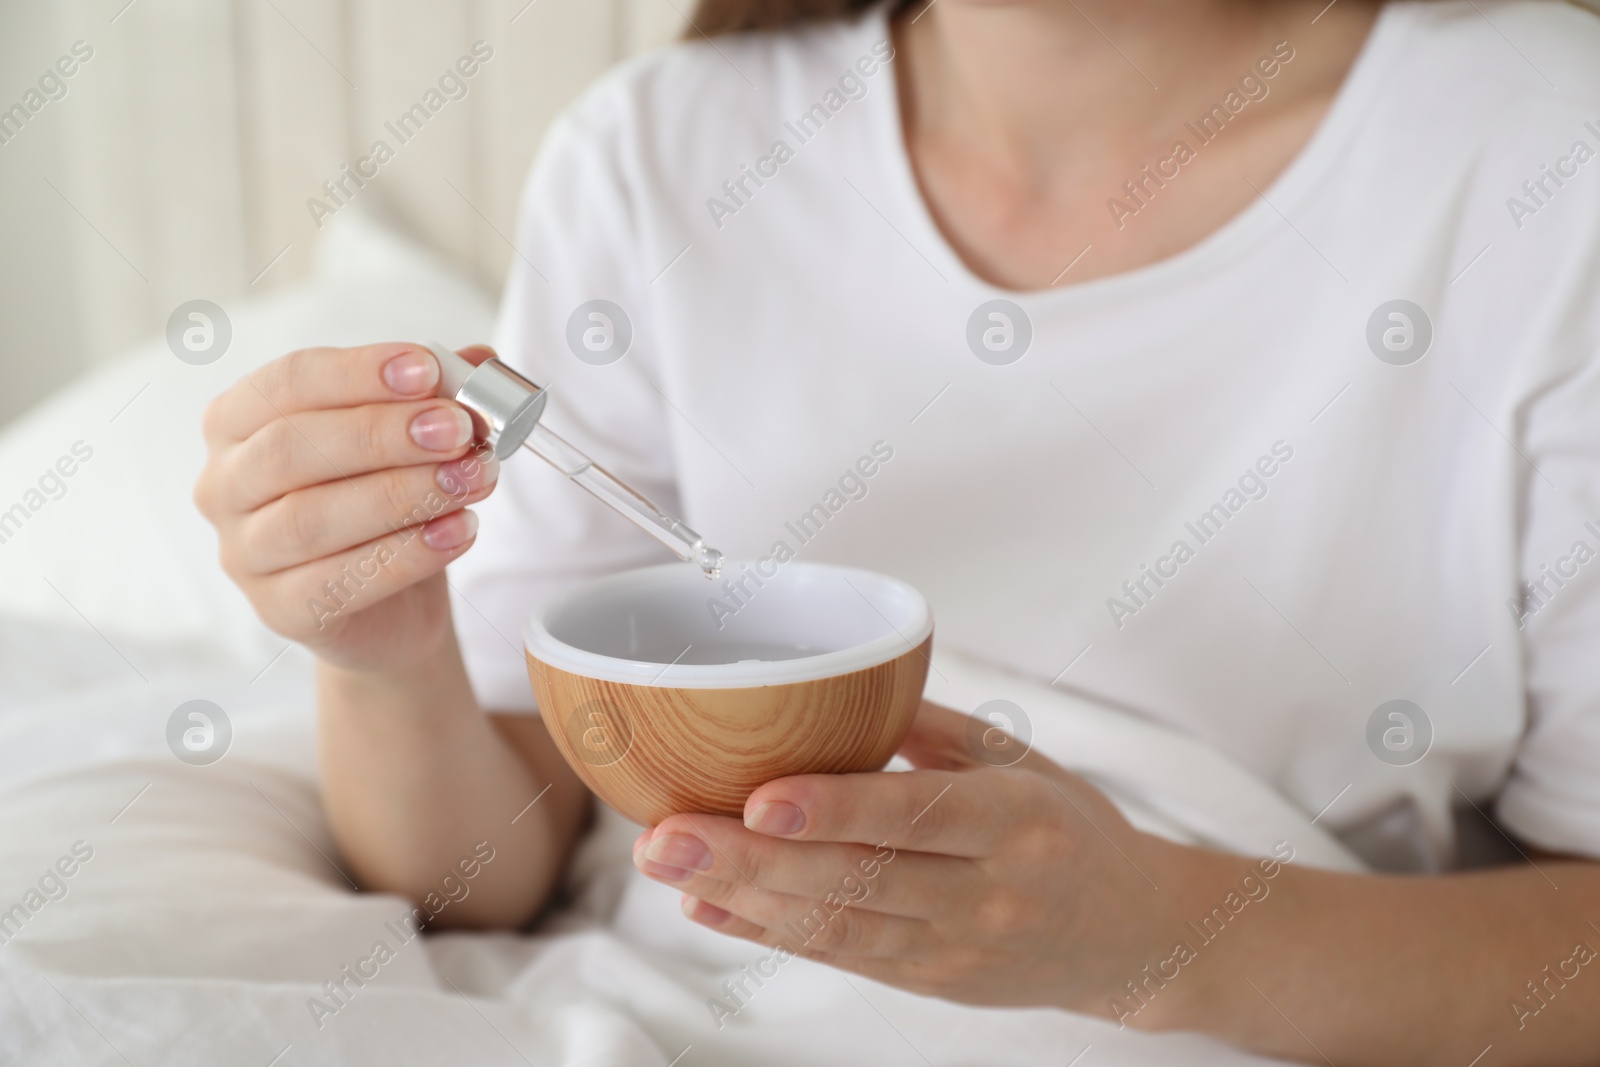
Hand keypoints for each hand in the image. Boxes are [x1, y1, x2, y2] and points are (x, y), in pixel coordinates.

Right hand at [194, 343, 498, 670]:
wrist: (394, 603)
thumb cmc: (386, 503)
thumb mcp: (409, 440)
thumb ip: (436, 397)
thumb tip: (479, 363)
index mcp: (239, 421)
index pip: (287, 382)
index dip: (358, 373)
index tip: (428, 369)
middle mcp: (224, 484)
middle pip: (291, 448)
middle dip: (383, 434)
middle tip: (459, 429)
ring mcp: (244, 553)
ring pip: (310, 518)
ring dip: (403, 494)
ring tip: (472, 479)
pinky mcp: (279, 610)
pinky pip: (336, 582)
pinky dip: (406, 554)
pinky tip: (459, 531)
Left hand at [632, 701, 1194, 1019]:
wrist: (1132, 936)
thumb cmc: (1072, 829)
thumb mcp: (1024, 759)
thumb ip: (933, 730)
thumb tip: (841, 691)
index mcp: (1016, 821)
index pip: (915, 815)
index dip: (834, 809)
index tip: (760, 795)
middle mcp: (985, 893)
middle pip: (854, 881)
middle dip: (749, 860)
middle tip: (666, 836)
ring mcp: (954, 948)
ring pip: (835, 927)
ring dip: (741, 899)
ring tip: (668, 867)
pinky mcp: (930, 982)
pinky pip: (839, 956)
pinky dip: (768, 933)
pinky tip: (710, 909)